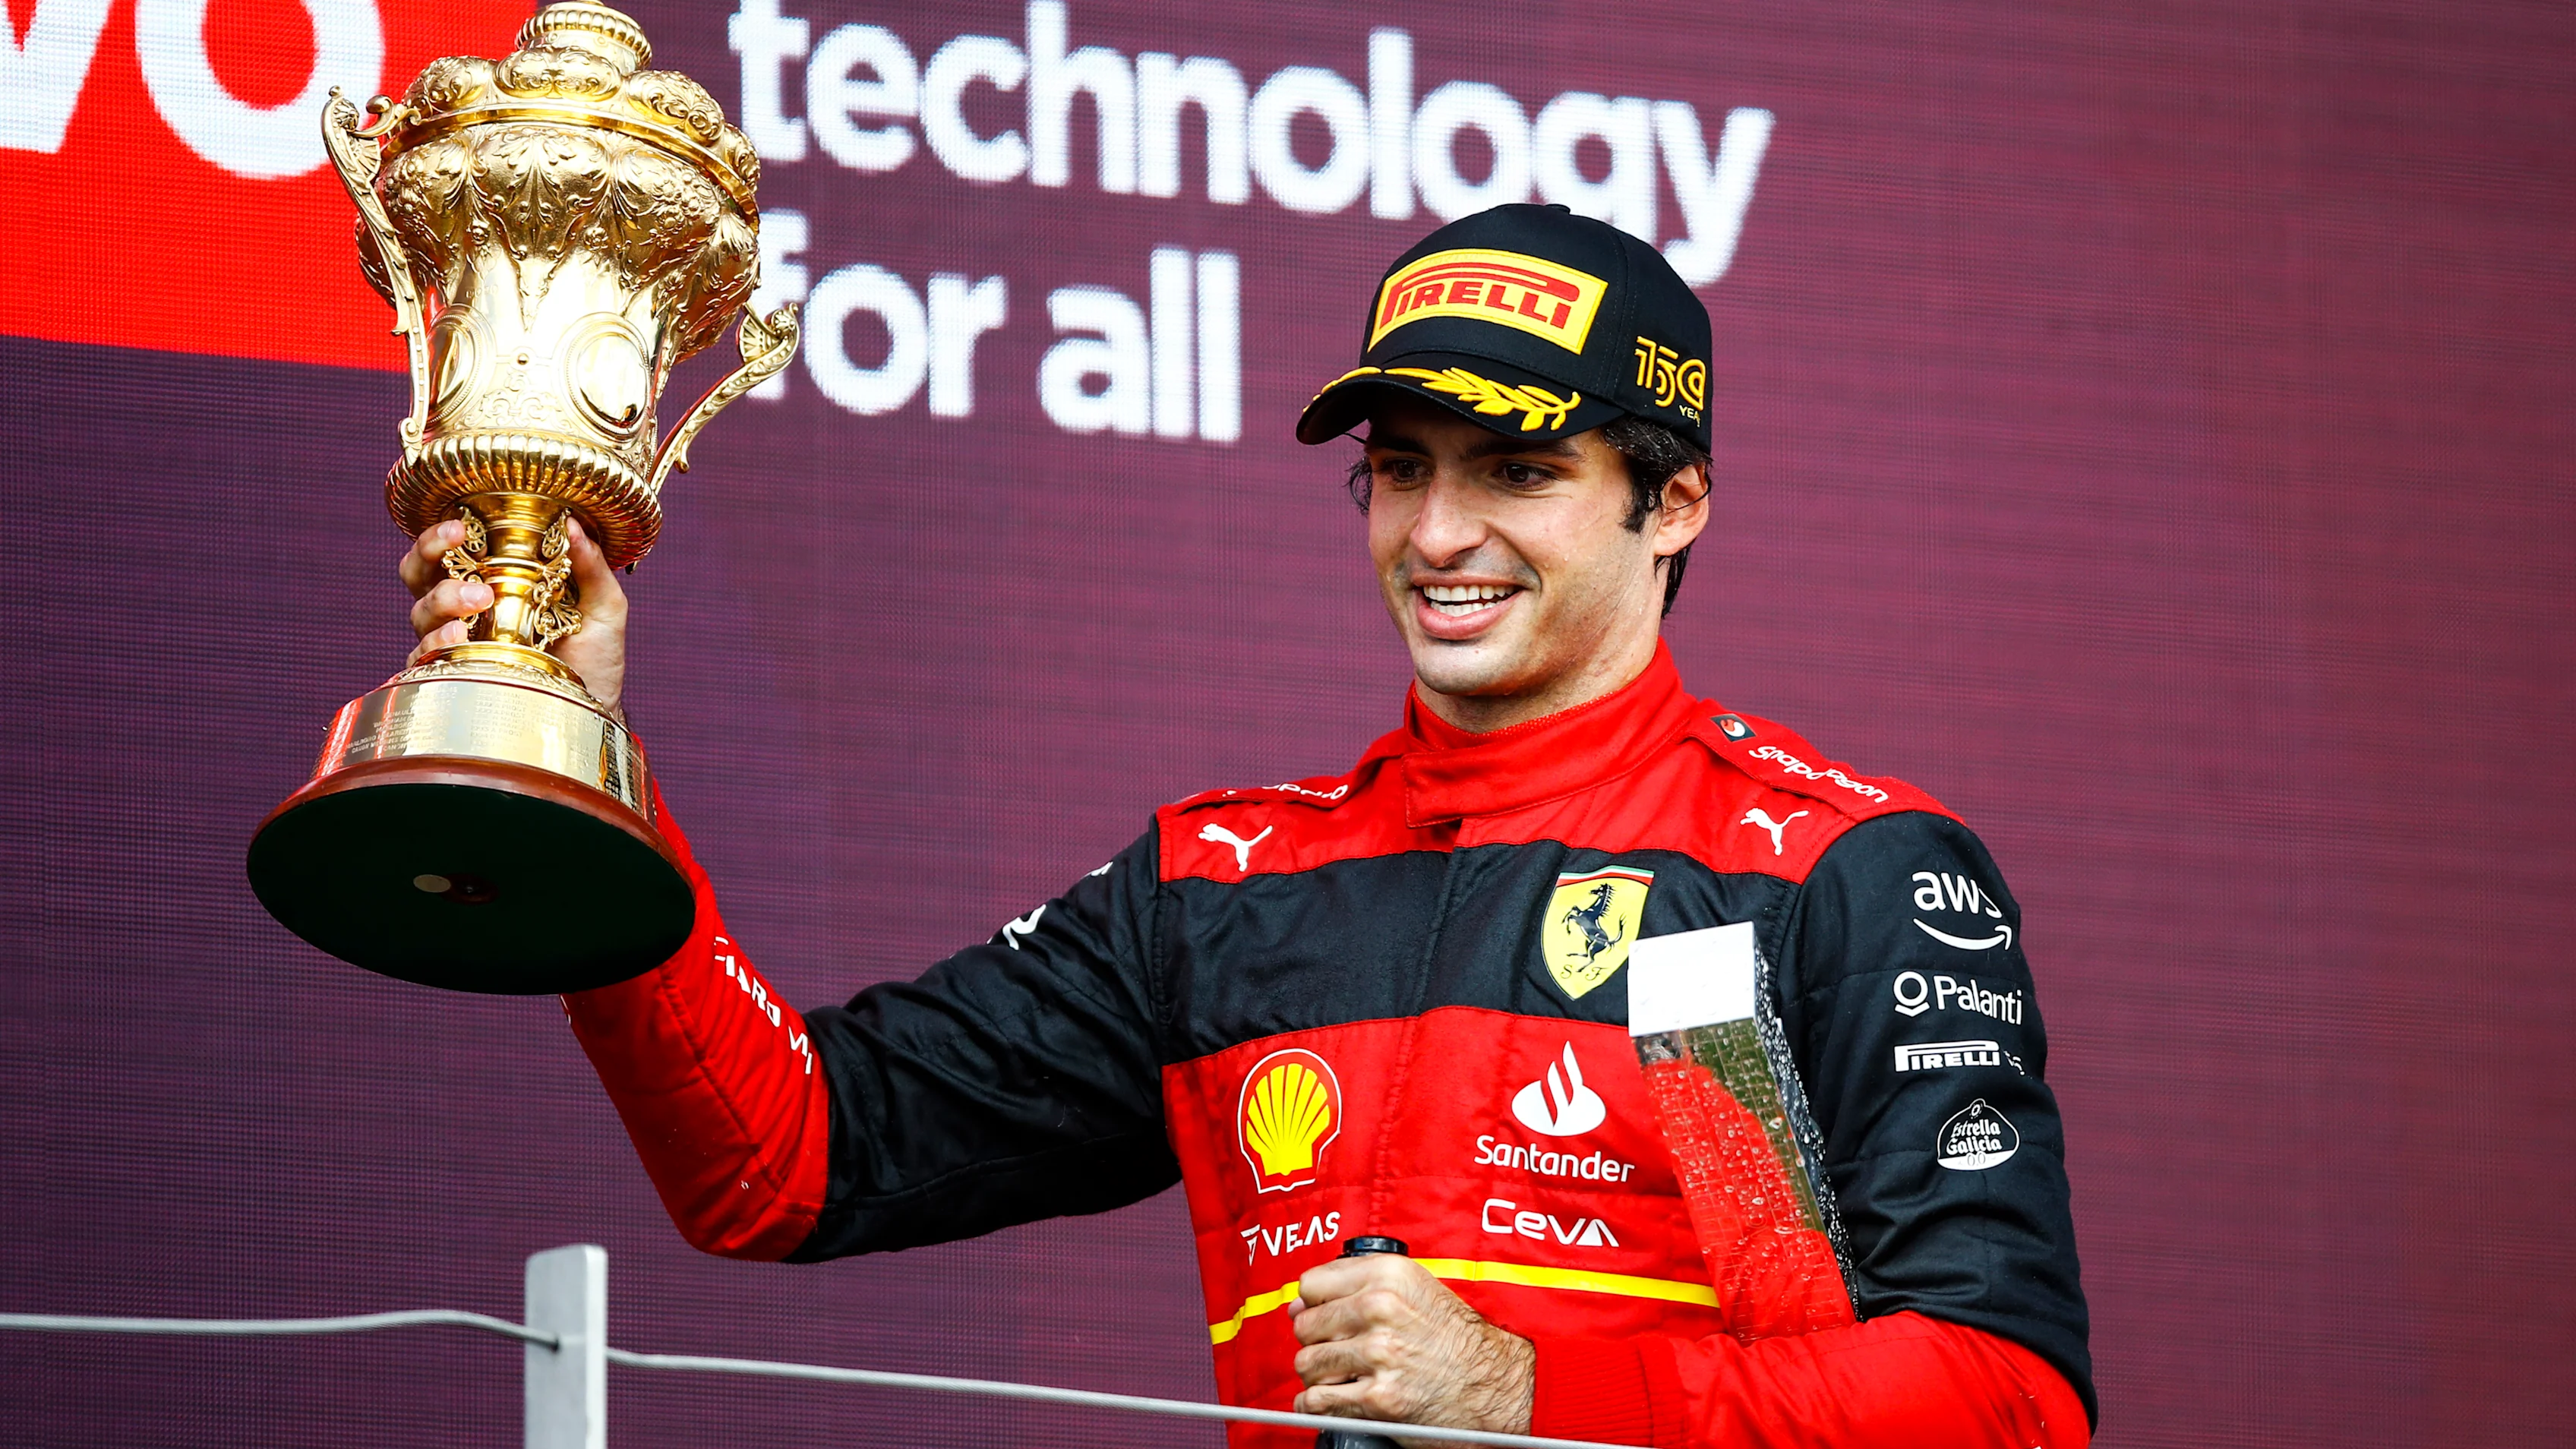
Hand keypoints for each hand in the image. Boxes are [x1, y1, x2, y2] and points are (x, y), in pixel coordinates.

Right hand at [399, 515, 630, 713]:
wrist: (593, 706)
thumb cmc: (595, 656)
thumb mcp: (603, 606)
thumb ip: (591, 566)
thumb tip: (574, 524)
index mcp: (492, 579)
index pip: (450, 548)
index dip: (441, 534)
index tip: (460, 527)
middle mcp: (465, 607)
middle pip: (419, 573)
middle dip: (429, 556)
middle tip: (464, 557)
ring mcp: (455, 641)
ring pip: (421, 611)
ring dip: (443, 599)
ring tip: (478, 600)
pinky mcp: (453, 675)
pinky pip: (424, 657)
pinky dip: (436, 643)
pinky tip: (458, 637)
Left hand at [1289, 1254, 1534, 1443]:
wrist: (1495, 1382)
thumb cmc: (1457, 1338)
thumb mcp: (1416, 1289)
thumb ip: (1362, 1286)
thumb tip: (1299, 1305)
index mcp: (1387, 1275)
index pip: (1312, 1285)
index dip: (1314, 1304)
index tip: (1323, 1316)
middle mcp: (1379, 1308)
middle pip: (1305, 1325)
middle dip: (1315, 1341)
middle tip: (1335, 1350)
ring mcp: (1378, 1354)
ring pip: (1308, 1363)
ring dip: (1318, 1374)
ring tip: (1339, 1375)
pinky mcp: (1378, 1398)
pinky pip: (1319, 1401)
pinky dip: (1317, 1404)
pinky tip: (1330, 1400)